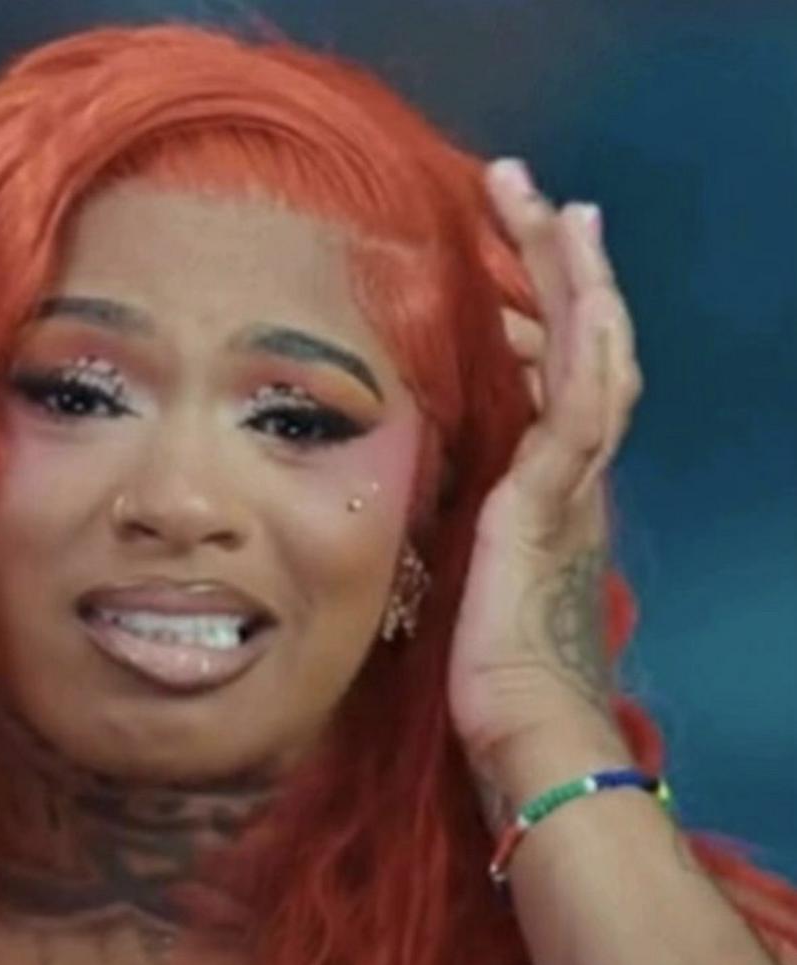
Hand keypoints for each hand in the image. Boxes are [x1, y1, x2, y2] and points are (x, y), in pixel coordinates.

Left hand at [448, 159, 643, 777]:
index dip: (540, 320)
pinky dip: (584, 329)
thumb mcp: (456, 576)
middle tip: (533, 199)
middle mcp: (571, 476)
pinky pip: (582, 396)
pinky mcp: (555, 496)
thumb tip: (410, 490)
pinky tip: (573, 269)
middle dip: (559, 272)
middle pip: (584, 350)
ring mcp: (572, 482)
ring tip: (549, 205)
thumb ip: (446, 523)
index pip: (553, 383)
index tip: (508, 268)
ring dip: (571, 276)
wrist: (520, 728)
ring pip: (592, 354)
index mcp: (545, 493)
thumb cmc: (481, 673)